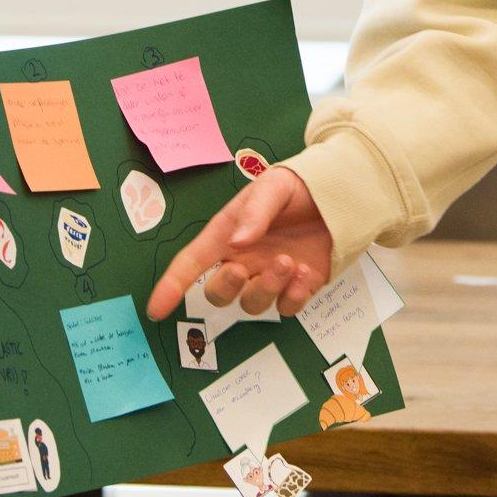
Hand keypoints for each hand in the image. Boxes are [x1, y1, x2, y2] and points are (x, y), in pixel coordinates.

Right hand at [145, 166, 333, 322]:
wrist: (340, 194)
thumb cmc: (297, 187)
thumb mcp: (274, 186)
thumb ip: (255, 212)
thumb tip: (238, 244)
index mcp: (227, 234)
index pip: (191, 263)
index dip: (171, 286)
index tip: (155, 310)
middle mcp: (244, 260)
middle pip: (219, 292)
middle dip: (226, 287)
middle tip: (241, 270)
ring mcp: (269, 277)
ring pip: (253, 304)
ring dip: (266, 288)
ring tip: (288, 261)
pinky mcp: (297, 288)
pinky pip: (286, 308)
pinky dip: (293, 297)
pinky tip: (305, 275)